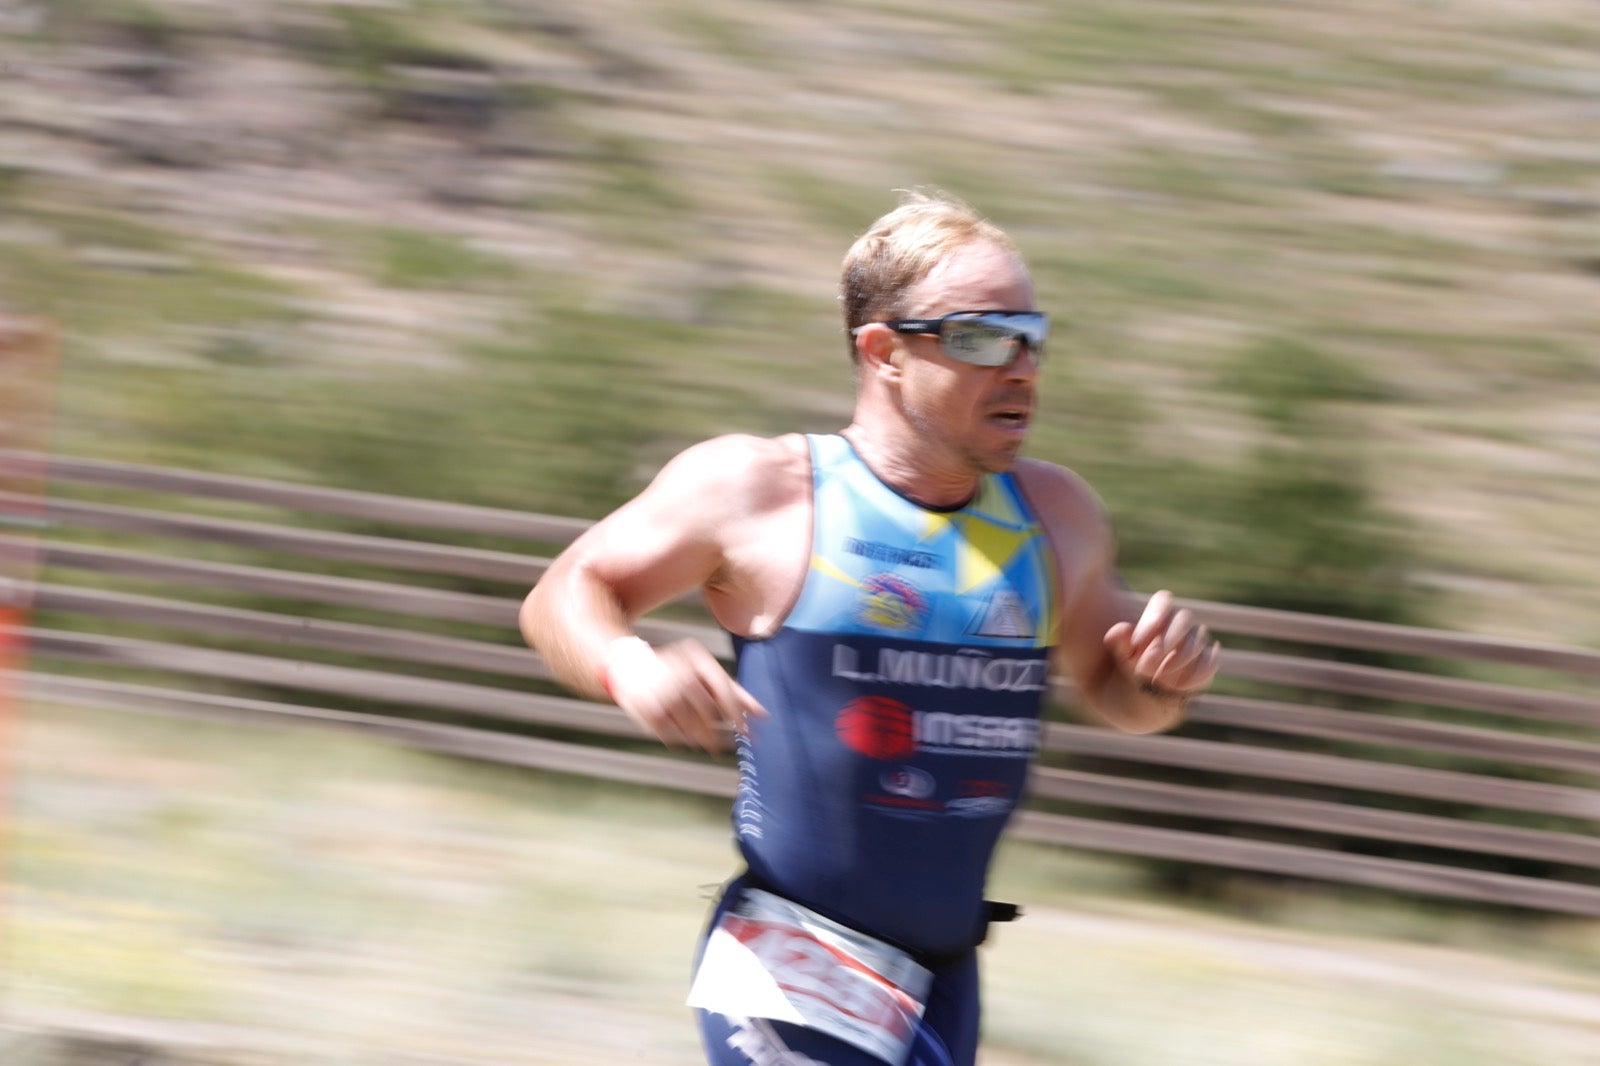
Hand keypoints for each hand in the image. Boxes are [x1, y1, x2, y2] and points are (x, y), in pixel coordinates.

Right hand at [603, 637, 766, 752]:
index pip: (723, 688)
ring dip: (699, 738)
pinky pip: (670, 732)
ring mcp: (663, 689)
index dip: (736, 712)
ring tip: (703, 743)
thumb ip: (735, 692)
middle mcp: (680, 672)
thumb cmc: (677, 670)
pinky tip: (681, 738)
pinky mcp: (648, 707)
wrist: (627, 664)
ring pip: (690, 725)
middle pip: (707, 711)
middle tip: (720, 747)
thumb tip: (764, 716)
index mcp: (697, 659)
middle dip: (716, 732)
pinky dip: (677, 738)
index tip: (746, 733)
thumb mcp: (705, 673)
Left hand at [1103, 589, 1219, 699]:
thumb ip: (1118, 641)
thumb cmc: (1129, 666)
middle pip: (1184, 618)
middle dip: (1167, 641)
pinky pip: (1210, 663)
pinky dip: (1196, 674)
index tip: (1137, 642)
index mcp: (1157, 616)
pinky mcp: (1207, 664)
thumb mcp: (1119, 655)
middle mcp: (1179, 626)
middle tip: (1146, 663)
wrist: (1140, 695)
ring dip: (1178, 660)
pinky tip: (1178, 686)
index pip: (1164, 601)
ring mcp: (1196, 644)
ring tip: (1158, 678)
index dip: (1154, 617)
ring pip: (1197, 641)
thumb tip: (1123, 629)